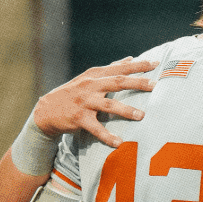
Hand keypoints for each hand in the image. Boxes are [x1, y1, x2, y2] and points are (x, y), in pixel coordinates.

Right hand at [32, 57, 156, 146]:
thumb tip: (130, 59)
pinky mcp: (79, 118)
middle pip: (117, 82)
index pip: (120, 68)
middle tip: (155, 85)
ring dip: (126, 110)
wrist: (47, 110)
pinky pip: (96, 128)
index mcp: (95, 75)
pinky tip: (119, 143)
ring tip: (142, 116)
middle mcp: (90, 86)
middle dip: (137, 83)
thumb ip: (111, 69)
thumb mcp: (90, 78)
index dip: (138, 65)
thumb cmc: (75, 93)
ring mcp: (84, 102)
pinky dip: (107, 136)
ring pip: (108, 104)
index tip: (156, 63)